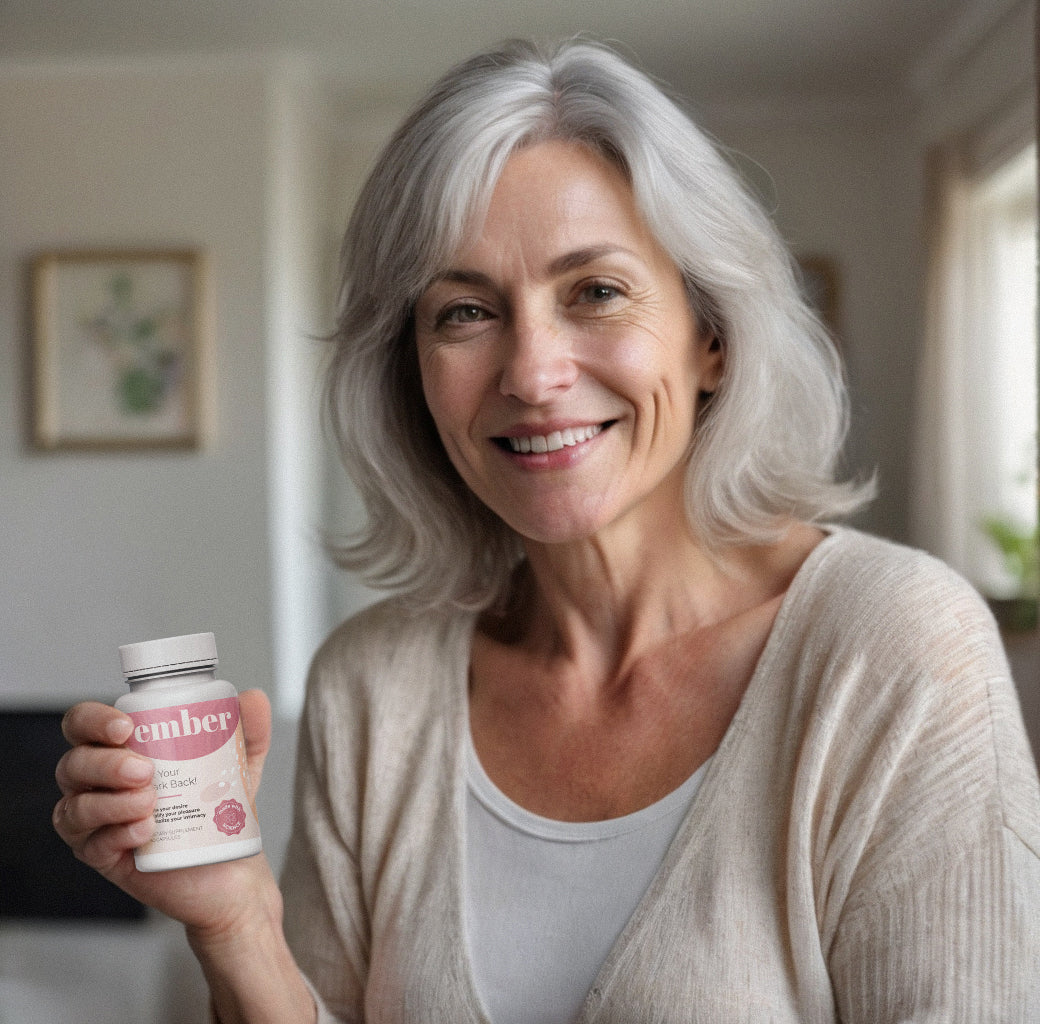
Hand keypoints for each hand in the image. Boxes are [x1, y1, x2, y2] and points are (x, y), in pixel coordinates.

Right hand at [53, 690, 279, 935]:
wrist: (232, 865)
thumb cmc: (220, 806)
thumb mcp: (240, 762)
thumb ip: (248, 729)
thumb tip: (252, 697)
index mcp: (120, 748)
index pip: (84, 724)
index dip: (94, 720)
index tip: (128, 727)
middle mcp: (97, 783)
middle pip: (73, 764)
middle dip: (105, 764)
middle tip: (146, 770)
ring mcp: (96, 823)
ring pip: (75, 807)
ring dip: (110, 802)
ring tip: (151, 801)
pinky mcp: (105, 858)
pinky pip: (91, 845)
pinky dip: (117, 833)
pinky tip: (145, 830)